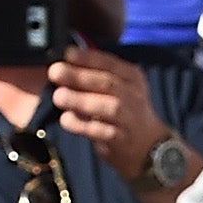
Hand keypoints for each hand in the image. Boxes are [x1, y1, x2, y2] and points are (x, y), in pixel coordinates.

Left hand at [49, 49, 165, 180]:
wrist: (147, 147)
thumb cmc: (124, 113)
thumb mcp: (117, 88)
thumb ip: (94, 76)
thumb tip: (62, 65)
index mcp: (131, 77)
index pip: (109, 62)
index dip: (87, 58)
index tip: (66, 54)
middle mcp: (134, 95)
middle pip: (107, 83)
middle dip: (79, 76)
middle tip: (55, 73)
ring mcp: (130, 119)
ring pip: (107, 107)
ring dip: (81, 101)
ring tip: (59, 97)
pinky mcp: (122, 140)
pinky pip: (102, 132)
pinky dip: (83, 126)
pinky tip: (66, 120)